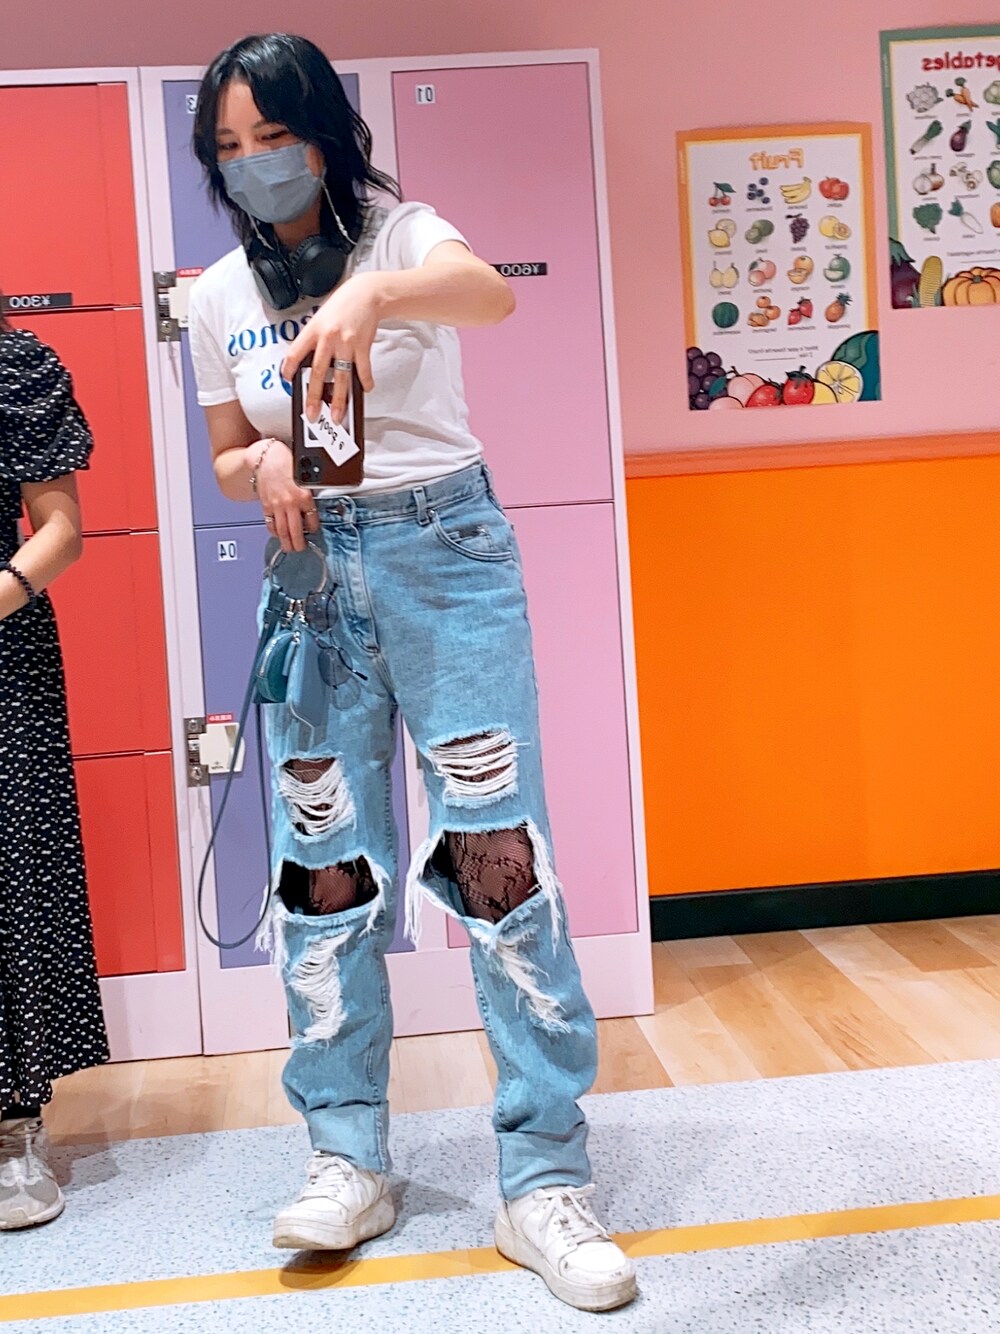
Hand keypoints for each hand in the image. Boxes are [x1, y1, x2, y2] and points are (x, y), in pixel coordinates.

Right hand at [254, 440, 318, 552]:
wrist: (266, 457)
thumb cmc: (286, 462)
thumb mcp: (305, 477)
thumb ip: (309, 492)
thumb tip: (313, 507)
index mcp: (304, 496)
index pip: (312, 521)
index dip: (313, 529)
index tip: (313, 531)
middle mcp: (291, 503)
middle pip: (296, 531)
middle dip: (299, 544)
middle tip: (301, 548)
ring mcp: (277, 506)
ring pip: (282, 531)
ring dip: (286, 542)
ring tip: (290, 547)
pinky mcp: (266, 505)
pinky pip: (270, 523)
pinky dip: (274, 532)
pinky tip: (277, 534)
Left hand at [281, 272, 382, 422]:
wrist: (365, 294)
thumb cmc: (341, 307)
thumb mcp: (320, 318)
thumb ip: (313, 339)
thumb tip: (307, 363)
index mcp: (313, 331)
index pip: (295, 353)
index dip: (288, 368)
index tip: (287, 381)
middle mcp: (328, 338)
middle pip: (319, 373)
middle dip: (315, 397)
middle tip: (312, 414)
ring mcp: (346, 344)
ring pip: (341, 377)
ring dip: (340, 400)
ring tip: (338, 415)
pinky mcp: (362, 346)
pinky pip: (362, 369)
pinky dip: (364, 382)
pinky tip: (365, 389)